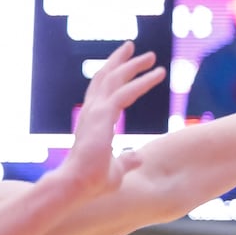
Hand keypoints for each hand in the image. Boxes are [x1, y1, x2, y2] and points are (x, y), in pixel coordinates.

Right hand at [53, 42, 164, 200]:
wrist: (76, 187)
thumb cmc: (92, 182)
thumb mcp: (116, 170)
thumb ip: (127, 160)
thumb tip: (138, 157)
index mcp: (92, 121)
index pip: (103, 91)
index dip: (114, 75)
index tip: (127, 64)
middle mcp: (91, 111)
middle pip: (105, 77)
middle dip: (120, 62)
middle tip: (134, 47)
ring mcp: (95, 111)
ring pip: (114, 78)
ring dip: (133, 65)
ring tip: (150, 56)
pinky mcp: (102, 116)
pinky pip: (126, 92)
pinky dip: (143, 81)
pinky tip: (158, 74)